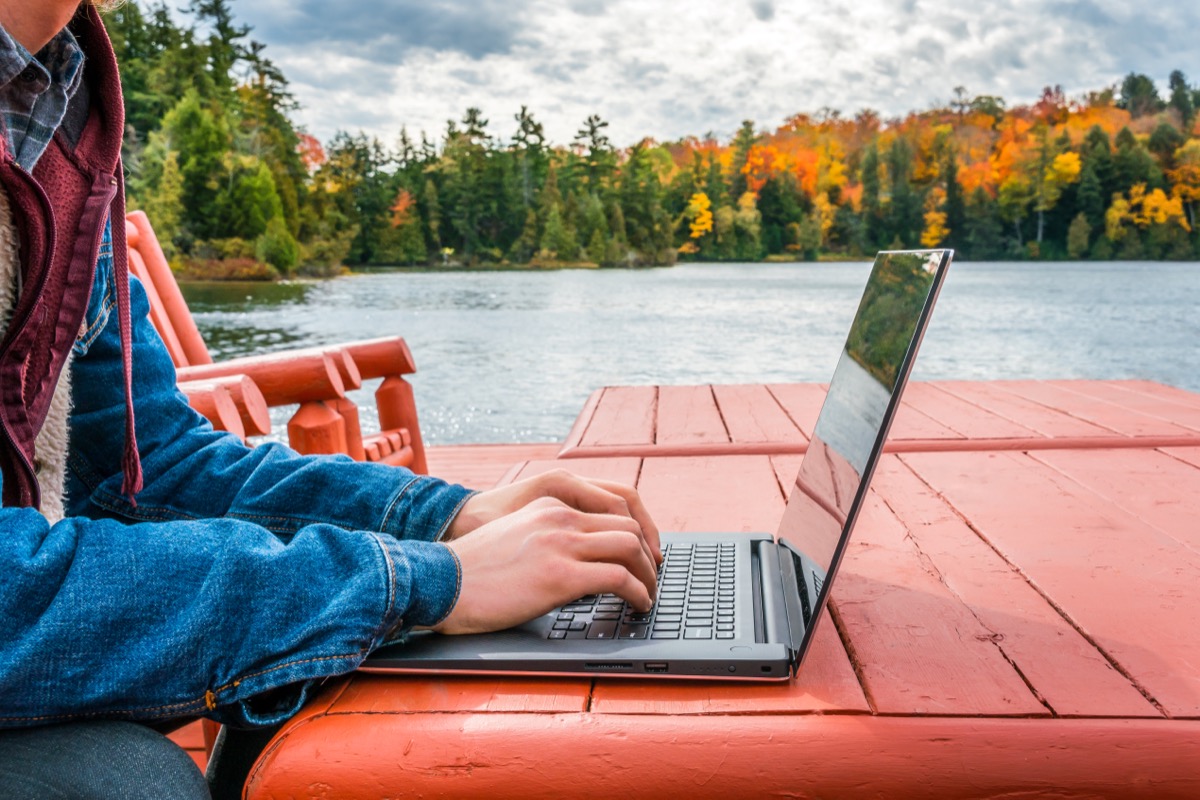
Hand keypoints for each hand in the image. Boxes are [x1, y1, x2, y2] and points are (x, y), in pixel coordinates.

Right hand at [434, 496, 658, 634]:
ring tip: (648, 596)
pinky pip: (620, 578)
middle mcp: (559, 517)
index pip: (610, 509)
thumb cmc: (470, 573)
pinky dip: (638, 593)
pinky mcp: (560, 575)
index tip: (640, 556)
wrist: (438, 583)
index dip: (633, 536)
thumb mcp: (513, 537)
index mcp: (549, 505)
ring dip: (647, 575)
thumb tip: (576, 564)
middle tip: (651, 578)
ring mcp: (561, 543)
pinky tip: (637, 606)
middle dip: (646, 554)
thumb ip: (545, 539)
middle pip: (627, 526)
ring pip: (630, 548)